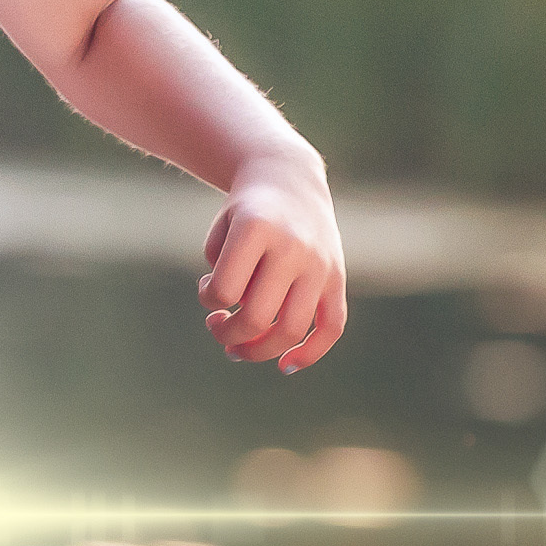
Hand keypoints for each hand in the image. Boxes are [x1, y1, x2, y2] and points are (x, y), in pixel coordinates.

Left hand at [197, 152, 346, 372]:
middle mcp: (292, 247)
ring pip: (293, 328)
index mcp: (256, 229)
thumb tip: (237, 324)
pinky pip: (332, 327)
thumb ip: (224, 274)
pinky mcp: (337, 277)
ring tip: (236, 349)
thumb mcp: (222, 229)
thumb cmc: (244, 211)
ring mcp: (320, 264)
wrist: (287, 179)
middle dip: (229, 333)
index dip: (209, 299)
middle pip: (259, 317)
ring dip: (260, 350)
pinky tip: (286, 366)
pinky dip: (311, 353)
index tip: (207, 288)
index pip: (226, 290)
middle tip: (215, 326)